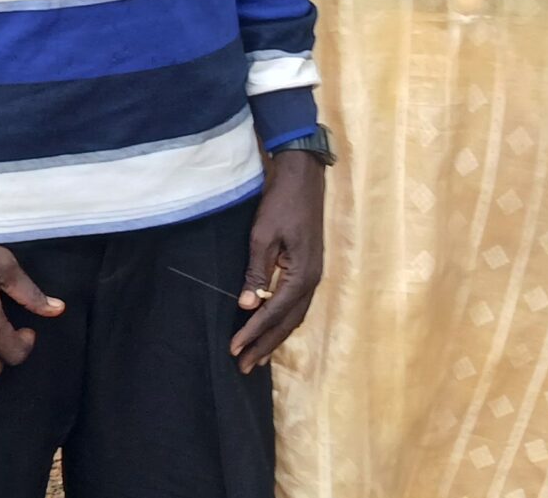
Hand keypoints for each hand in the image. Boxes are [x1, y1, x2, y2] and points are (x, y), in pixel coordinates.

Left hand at [231, 149, 325, 372]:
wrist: (304, 180)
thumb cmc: (281, 204)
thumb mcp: (263, 236)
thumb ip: (257, 272)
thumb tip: (247, 306)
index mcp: (302, 275)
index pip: (274, 313)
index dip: (254, 333)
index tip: (234, 349)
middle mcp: (312, 281)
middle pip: (287, 323)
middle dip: (265, 345)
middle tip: (243, 366)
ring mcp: (313, 276)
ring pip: (294, 317)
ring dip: (274, 337)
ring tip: (255, 356)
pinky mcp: (308, 270)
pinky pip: (296, 305)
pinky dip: (282, 322)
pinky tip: (270, 329)